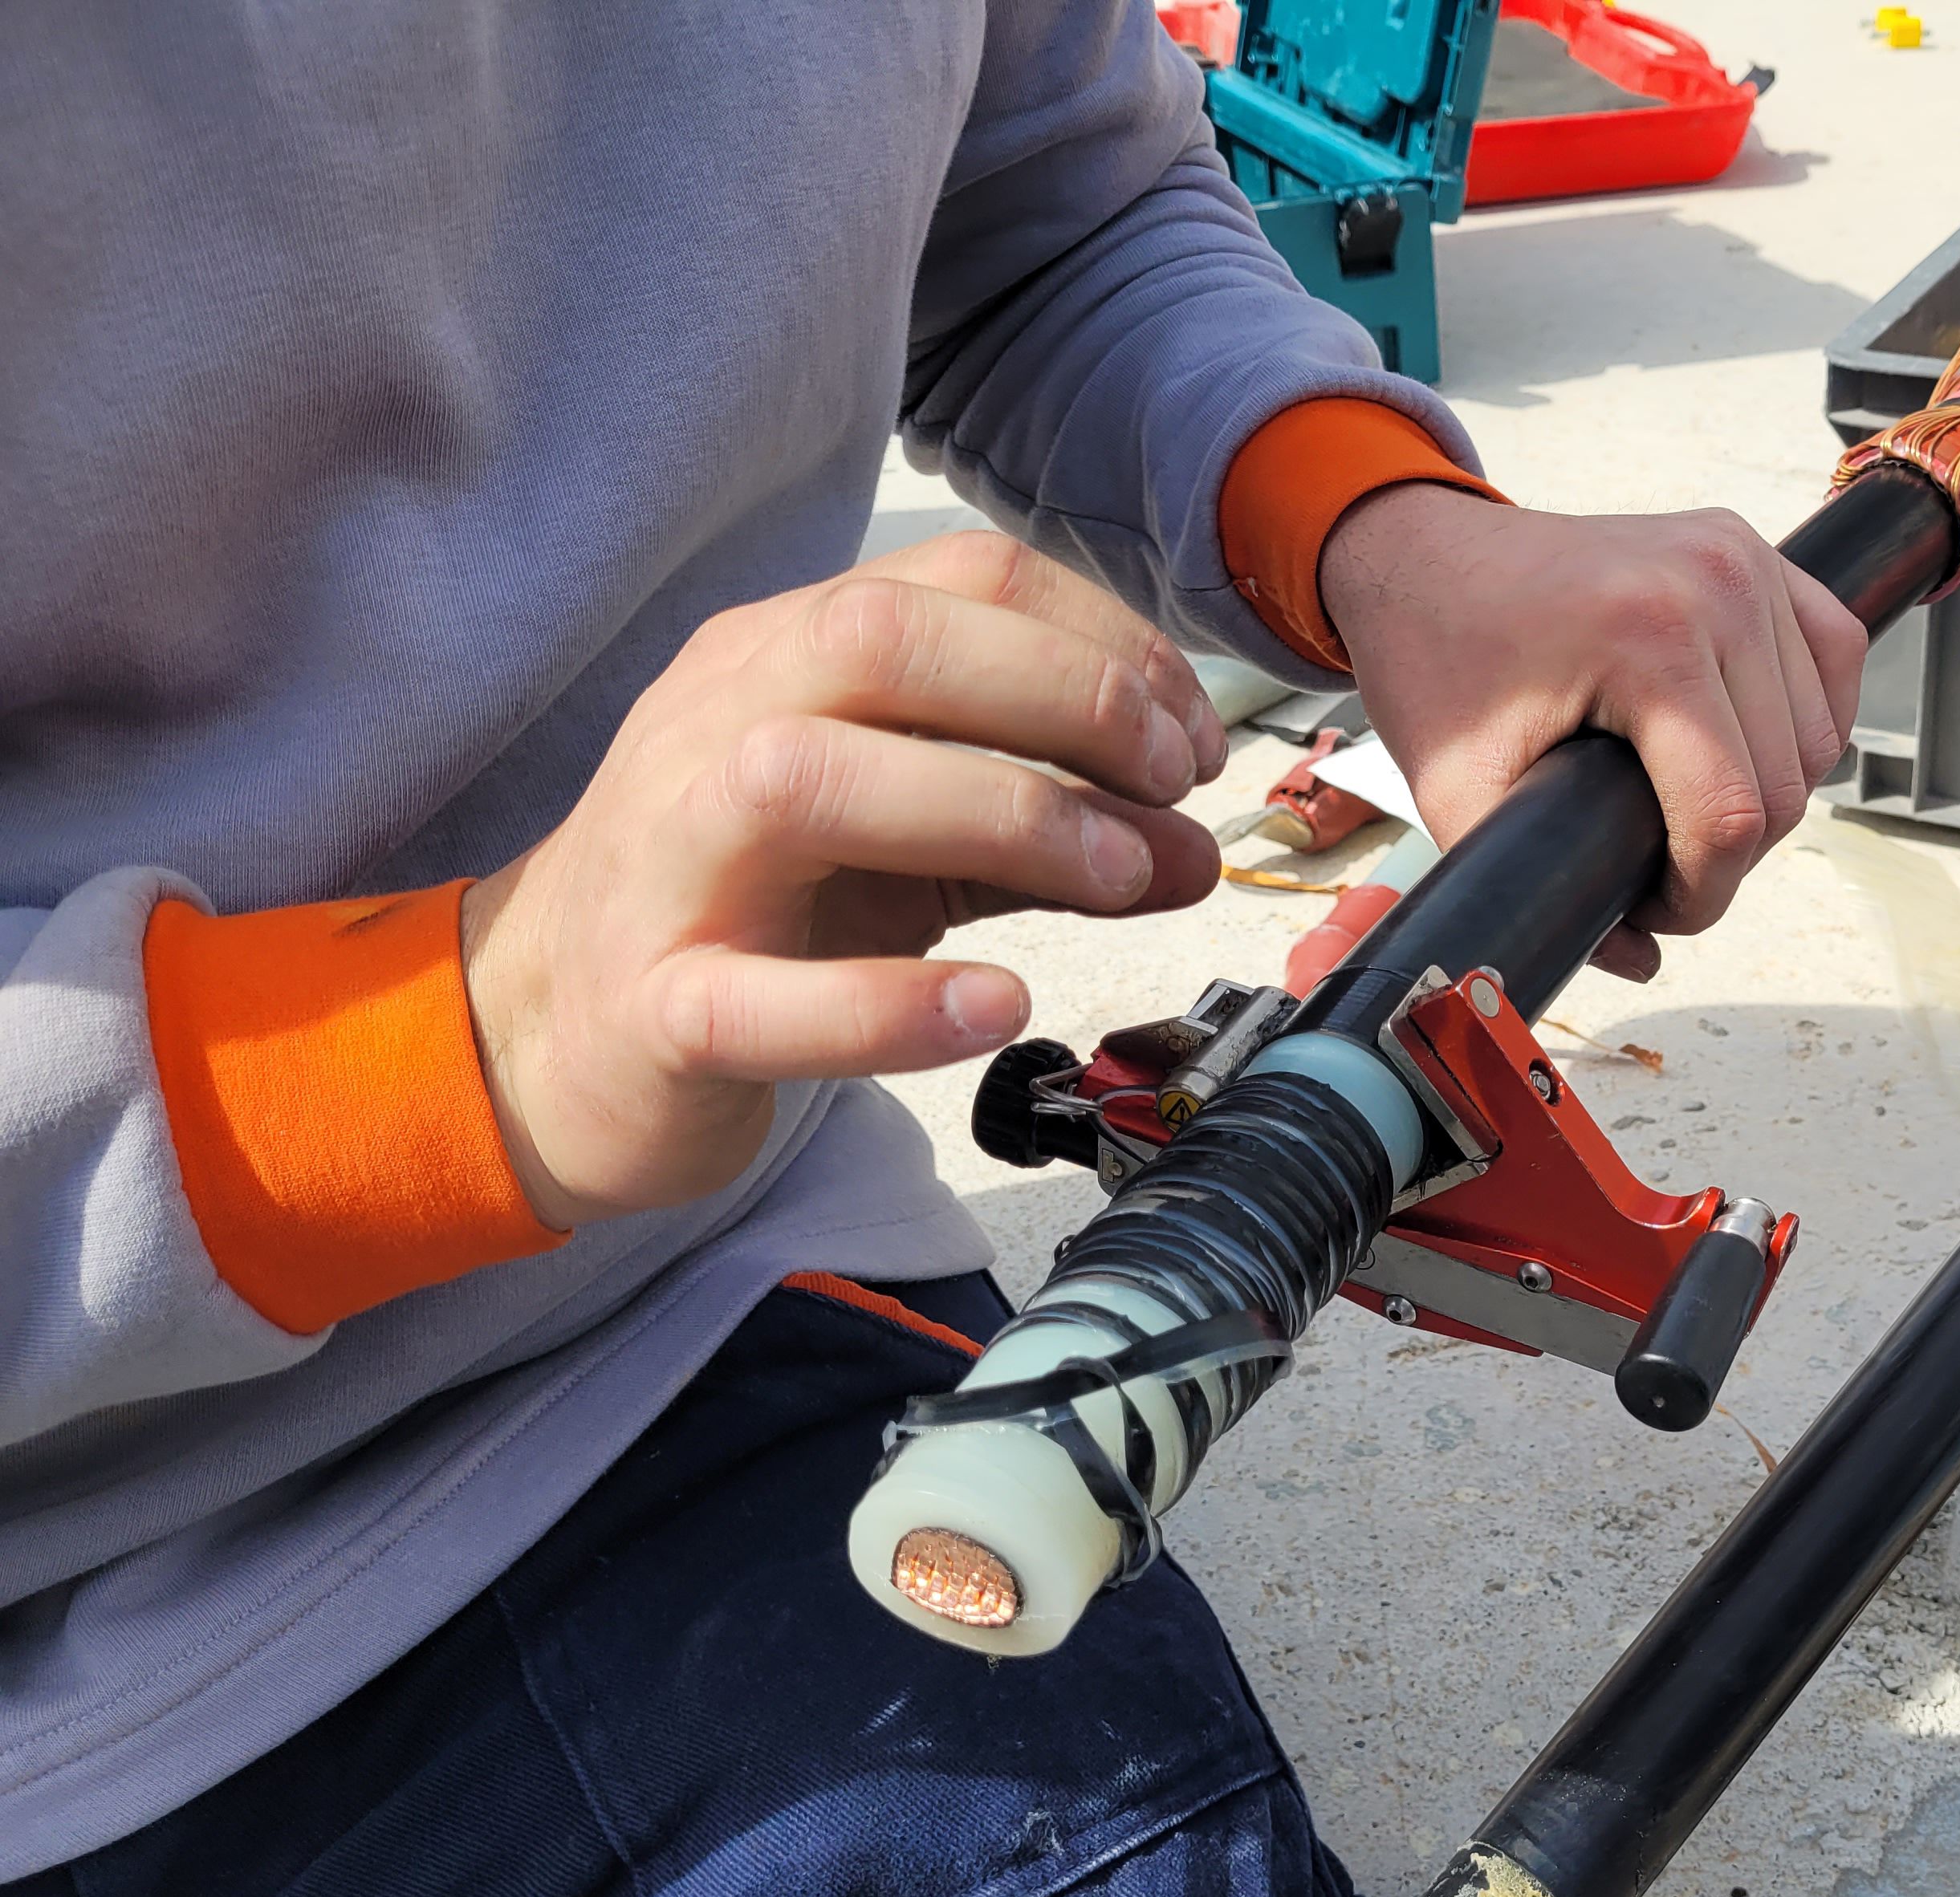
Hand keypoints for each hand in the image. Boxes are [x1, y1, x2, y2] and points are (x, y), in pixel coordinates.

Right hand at [462, 531, 1223, 1227]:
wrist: (548, 1035)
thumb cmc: (756, 912)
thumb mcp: (912, 849)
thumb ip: (1048, 837)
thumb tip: (1195, 850)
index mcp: (781, 657)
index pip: (957, 581)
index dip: (1105, 644)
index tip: (1190, 743)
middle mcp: (715, 726)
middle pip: (880, 640)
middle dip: (1061, 693)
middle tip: (1169, 786)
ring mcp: (669, 862)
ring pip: (810, 785)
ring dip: (998, 813)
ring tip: (1116, 879)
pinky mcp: (654, 1009)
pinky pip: (758, 1000)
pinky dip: (890, 1006)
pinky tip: (997, 1005)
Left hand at [1319, 486, 1863, 980]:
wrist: (1425, 556)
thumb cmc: (1435, 662)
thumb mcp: (1459, 793)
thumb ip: (1538, 888)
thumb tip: (1642, 959)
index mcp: (1646, 638)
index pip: (1732, 814)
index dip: (1701, 896)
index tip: (1652, 911)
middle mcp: (1715, 585)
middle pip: (1785, 787)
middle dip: (1728, 857)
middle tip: (1657, 868)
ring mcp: (1743, 558)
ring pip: (1818, 735)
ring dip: (1768, 794)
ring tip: (1688, 808)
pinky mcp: (1755, 550)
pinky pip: (1833, 656)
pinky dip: (1806, 718)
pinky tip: (1748, 746)